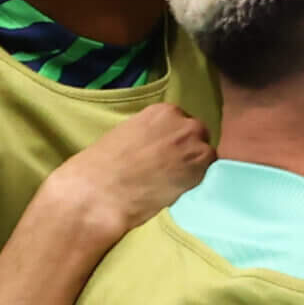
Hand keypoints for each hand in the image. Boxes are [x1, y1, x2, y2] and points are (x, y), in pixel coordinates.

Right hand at [36, 103, 212, 245]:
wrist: (97, 192)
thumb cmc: (100, 167)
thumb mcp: (127, 135)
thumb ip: (149, 135)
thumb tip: (158, 146)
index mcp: (162, 111)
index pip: (180, 123)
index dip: (174, 142)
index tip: (165, 155)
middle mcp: (183, 122)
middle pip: (197, 135)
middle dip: (187, 151)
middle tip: (170, 170)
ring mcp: (194, 144)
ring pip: (205, 155)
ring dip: (193, 167)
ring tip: (171, 183)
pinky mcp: (199, 169)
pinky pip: (206, 174)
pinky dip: (195, 182)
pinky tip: (175, 191)